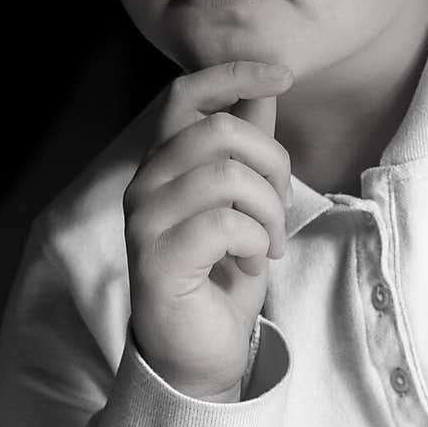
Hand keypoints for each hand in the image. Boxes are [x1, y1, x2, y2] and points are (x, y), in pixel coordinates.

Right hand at [123, 60, 293, 401]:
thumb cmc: (224, 271)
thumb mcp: (247, 197)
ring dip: (268, 212)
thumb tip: (266, 87)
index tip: (283, 75)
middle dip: (272, 163)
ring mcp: (144, 220)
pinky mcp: (156, 259)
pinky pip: (224, 223)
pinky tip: (252, 263)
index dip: (234, 74)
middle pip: (220, 131)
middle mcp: (144, 183)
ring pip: (228, 176)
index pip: (184, 94)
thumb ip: (250, 144)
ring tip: (269, 242)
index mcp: (163, 161)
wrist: (202, 352)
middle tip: (281, 206)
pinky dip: (255, 241)